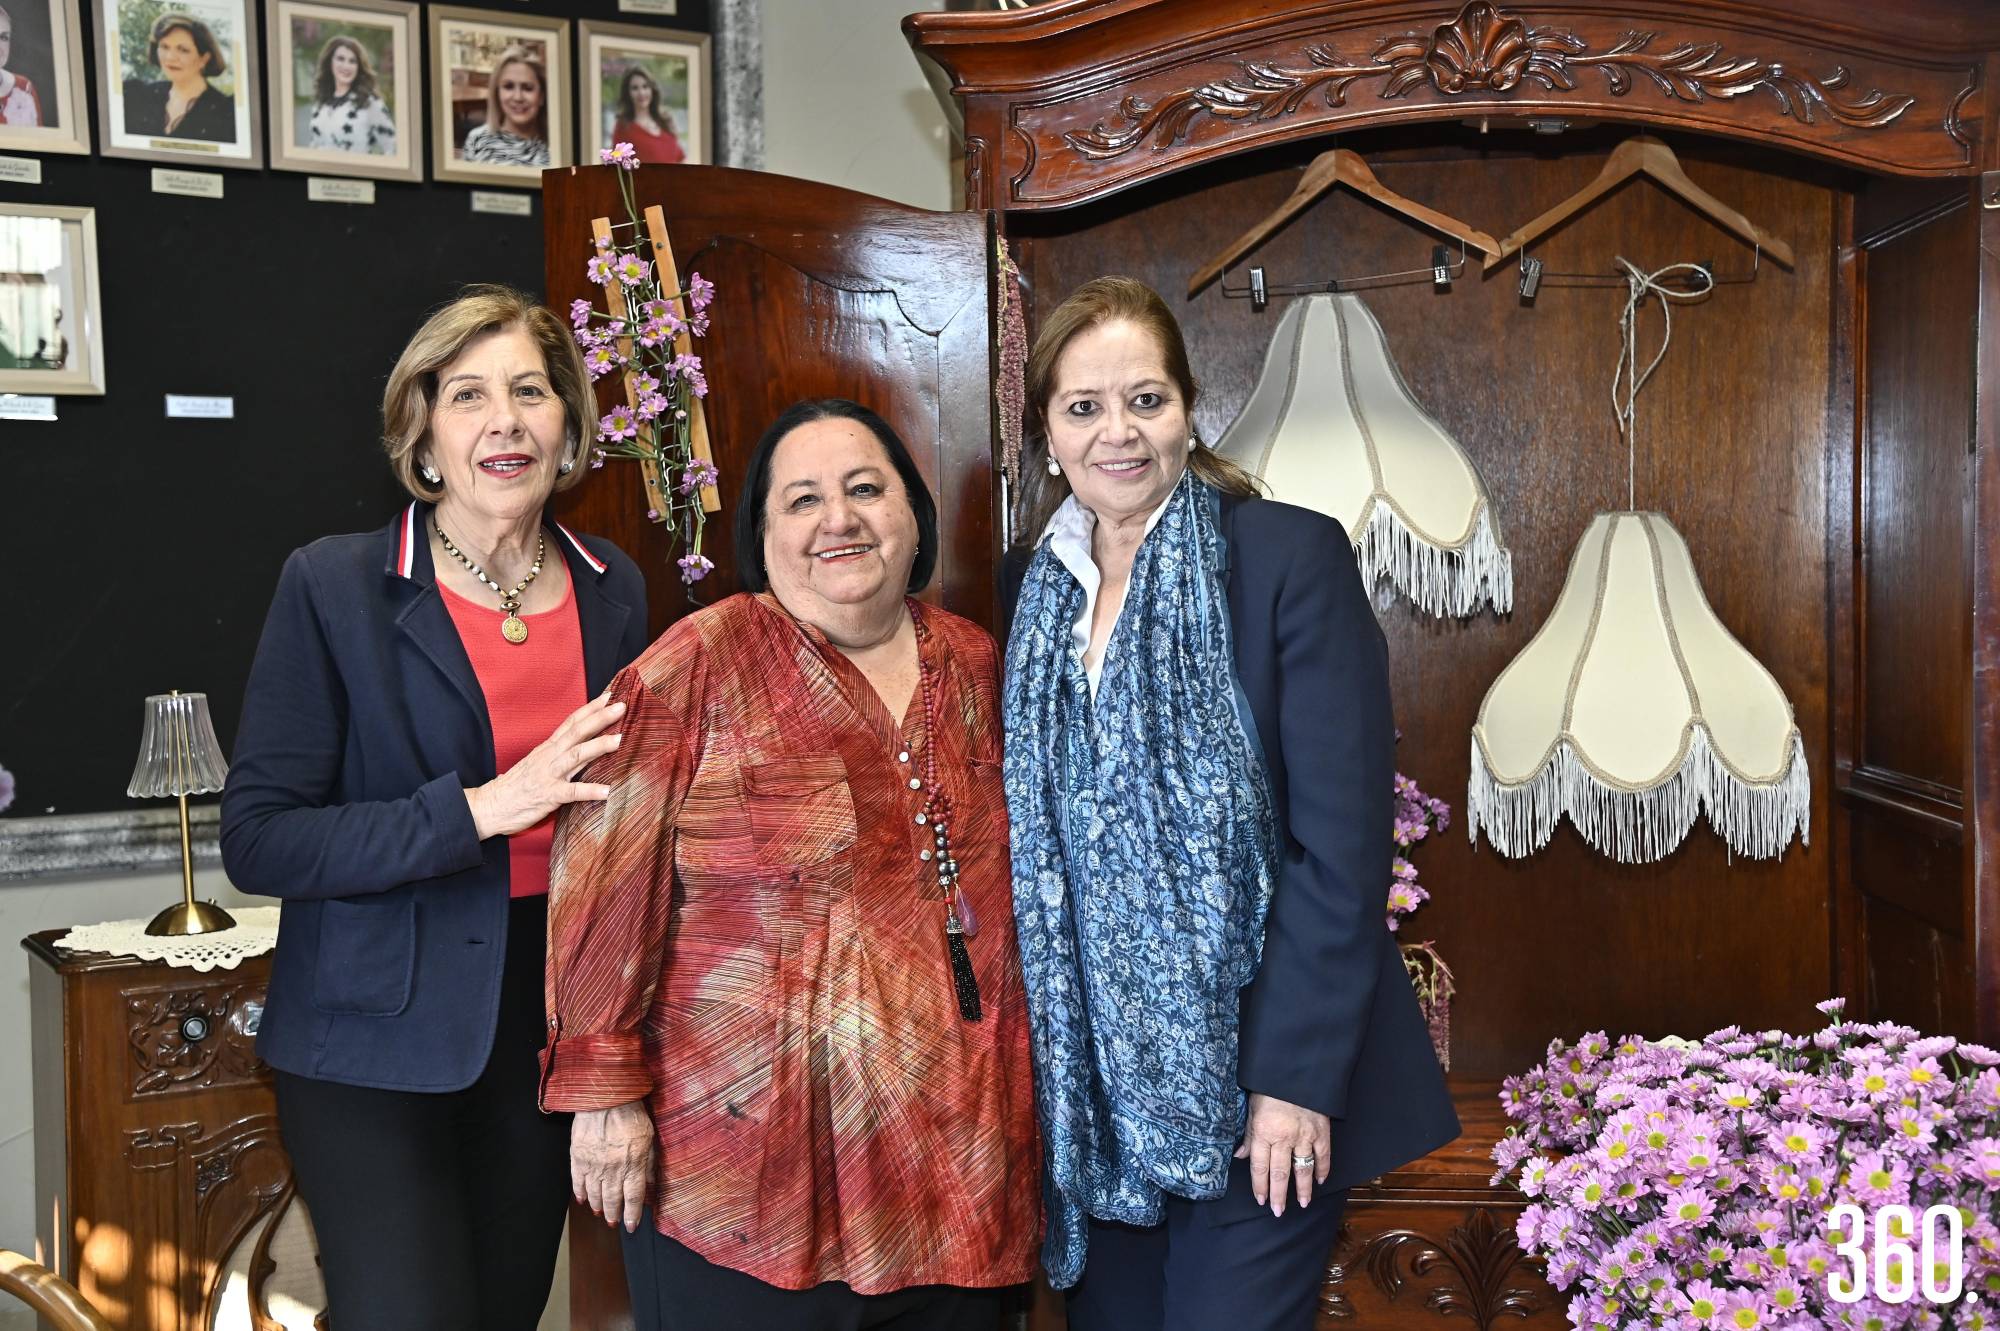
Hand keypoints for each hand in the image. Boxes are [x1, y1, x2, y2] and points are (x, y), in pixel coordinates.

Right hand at [465, 694, 625, 838]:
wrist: (490, 805)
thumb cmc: (517, 785)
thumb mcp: (539, 762)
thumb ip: (559, 753)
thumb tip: (583, 746)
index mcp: (548, 747)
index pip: (571, 722)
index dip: (590, 708)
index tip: (610, 695)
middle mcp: (550, 756)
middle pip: (577, 732)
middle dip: (600, 718)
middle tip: (622, 707)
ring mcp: (549, 774)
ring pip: (576, 756)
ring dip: (599, 746)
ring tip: (620, 740)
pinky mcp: (548, 795)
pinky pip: (572, 792)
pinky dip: (590, 790)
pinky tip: (608, 791)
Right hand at [571, 1100, 654, 1230]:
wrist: (605, 1097)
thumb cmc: (631, 1114)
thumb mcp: (649, 1138)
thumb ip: (649, 1164)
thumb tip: (651, 1185)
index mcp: (633, 1165)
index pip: (633, 1198)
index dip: (633, 1214)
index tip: (631, 1226)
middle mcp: (612, 1170)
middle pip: (612, 1200)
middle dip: (613, 1214)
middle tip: (613, 1223)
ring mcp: (593, 1165)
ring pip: (594, 1194)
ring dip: (598, 1206)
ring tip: (600, 1213)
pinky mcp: (578, 1157)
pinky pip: (577, 1181)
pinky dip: (580, 1193)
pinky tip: (583, 1200)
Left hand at [1235, 1092, 1330, 1216]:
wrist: (1296, 1070)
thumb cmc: (1269, 1088)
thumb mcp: (1252, 1108)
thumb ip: (1249, 1135)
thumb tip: (1240, 1156)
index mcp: (1263, 1131)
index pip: (1260, 1166)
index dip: (1260, 1186)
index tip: (1261, 1200)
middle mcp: (1283, 1137)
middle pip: (1280, 1173)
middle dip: (1278, 1195)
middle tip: (1278, 1212)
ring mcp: (1304, 1135)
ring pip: (1303, 1169)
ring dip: (1302, 1189)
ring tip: (1301, 1204)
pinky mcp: (1321, 1131)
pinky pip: (1323, 1155)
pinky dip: (1322, 1169)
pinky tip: (1320, 1181)